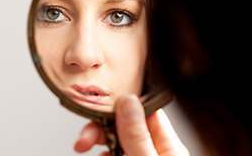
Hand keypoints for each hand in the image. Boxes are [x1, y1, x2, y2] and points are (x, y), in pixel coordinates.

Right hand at [74, 95, 189, 155]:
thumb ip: (137, 134)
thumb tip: (128, 100)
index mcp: (168, 145)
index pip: (145, 111)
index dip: (122, 104)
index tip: (102, 104)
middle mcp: (153, 149)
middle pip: (125, 125)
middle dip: (102, 126)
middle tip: (84, 137)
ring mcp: (140, 155)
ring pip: (116, 140)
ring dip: (99, 139)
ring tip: (84, 145)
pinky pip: (114, 153)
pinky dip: (103, 153)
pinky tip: (97, 155)